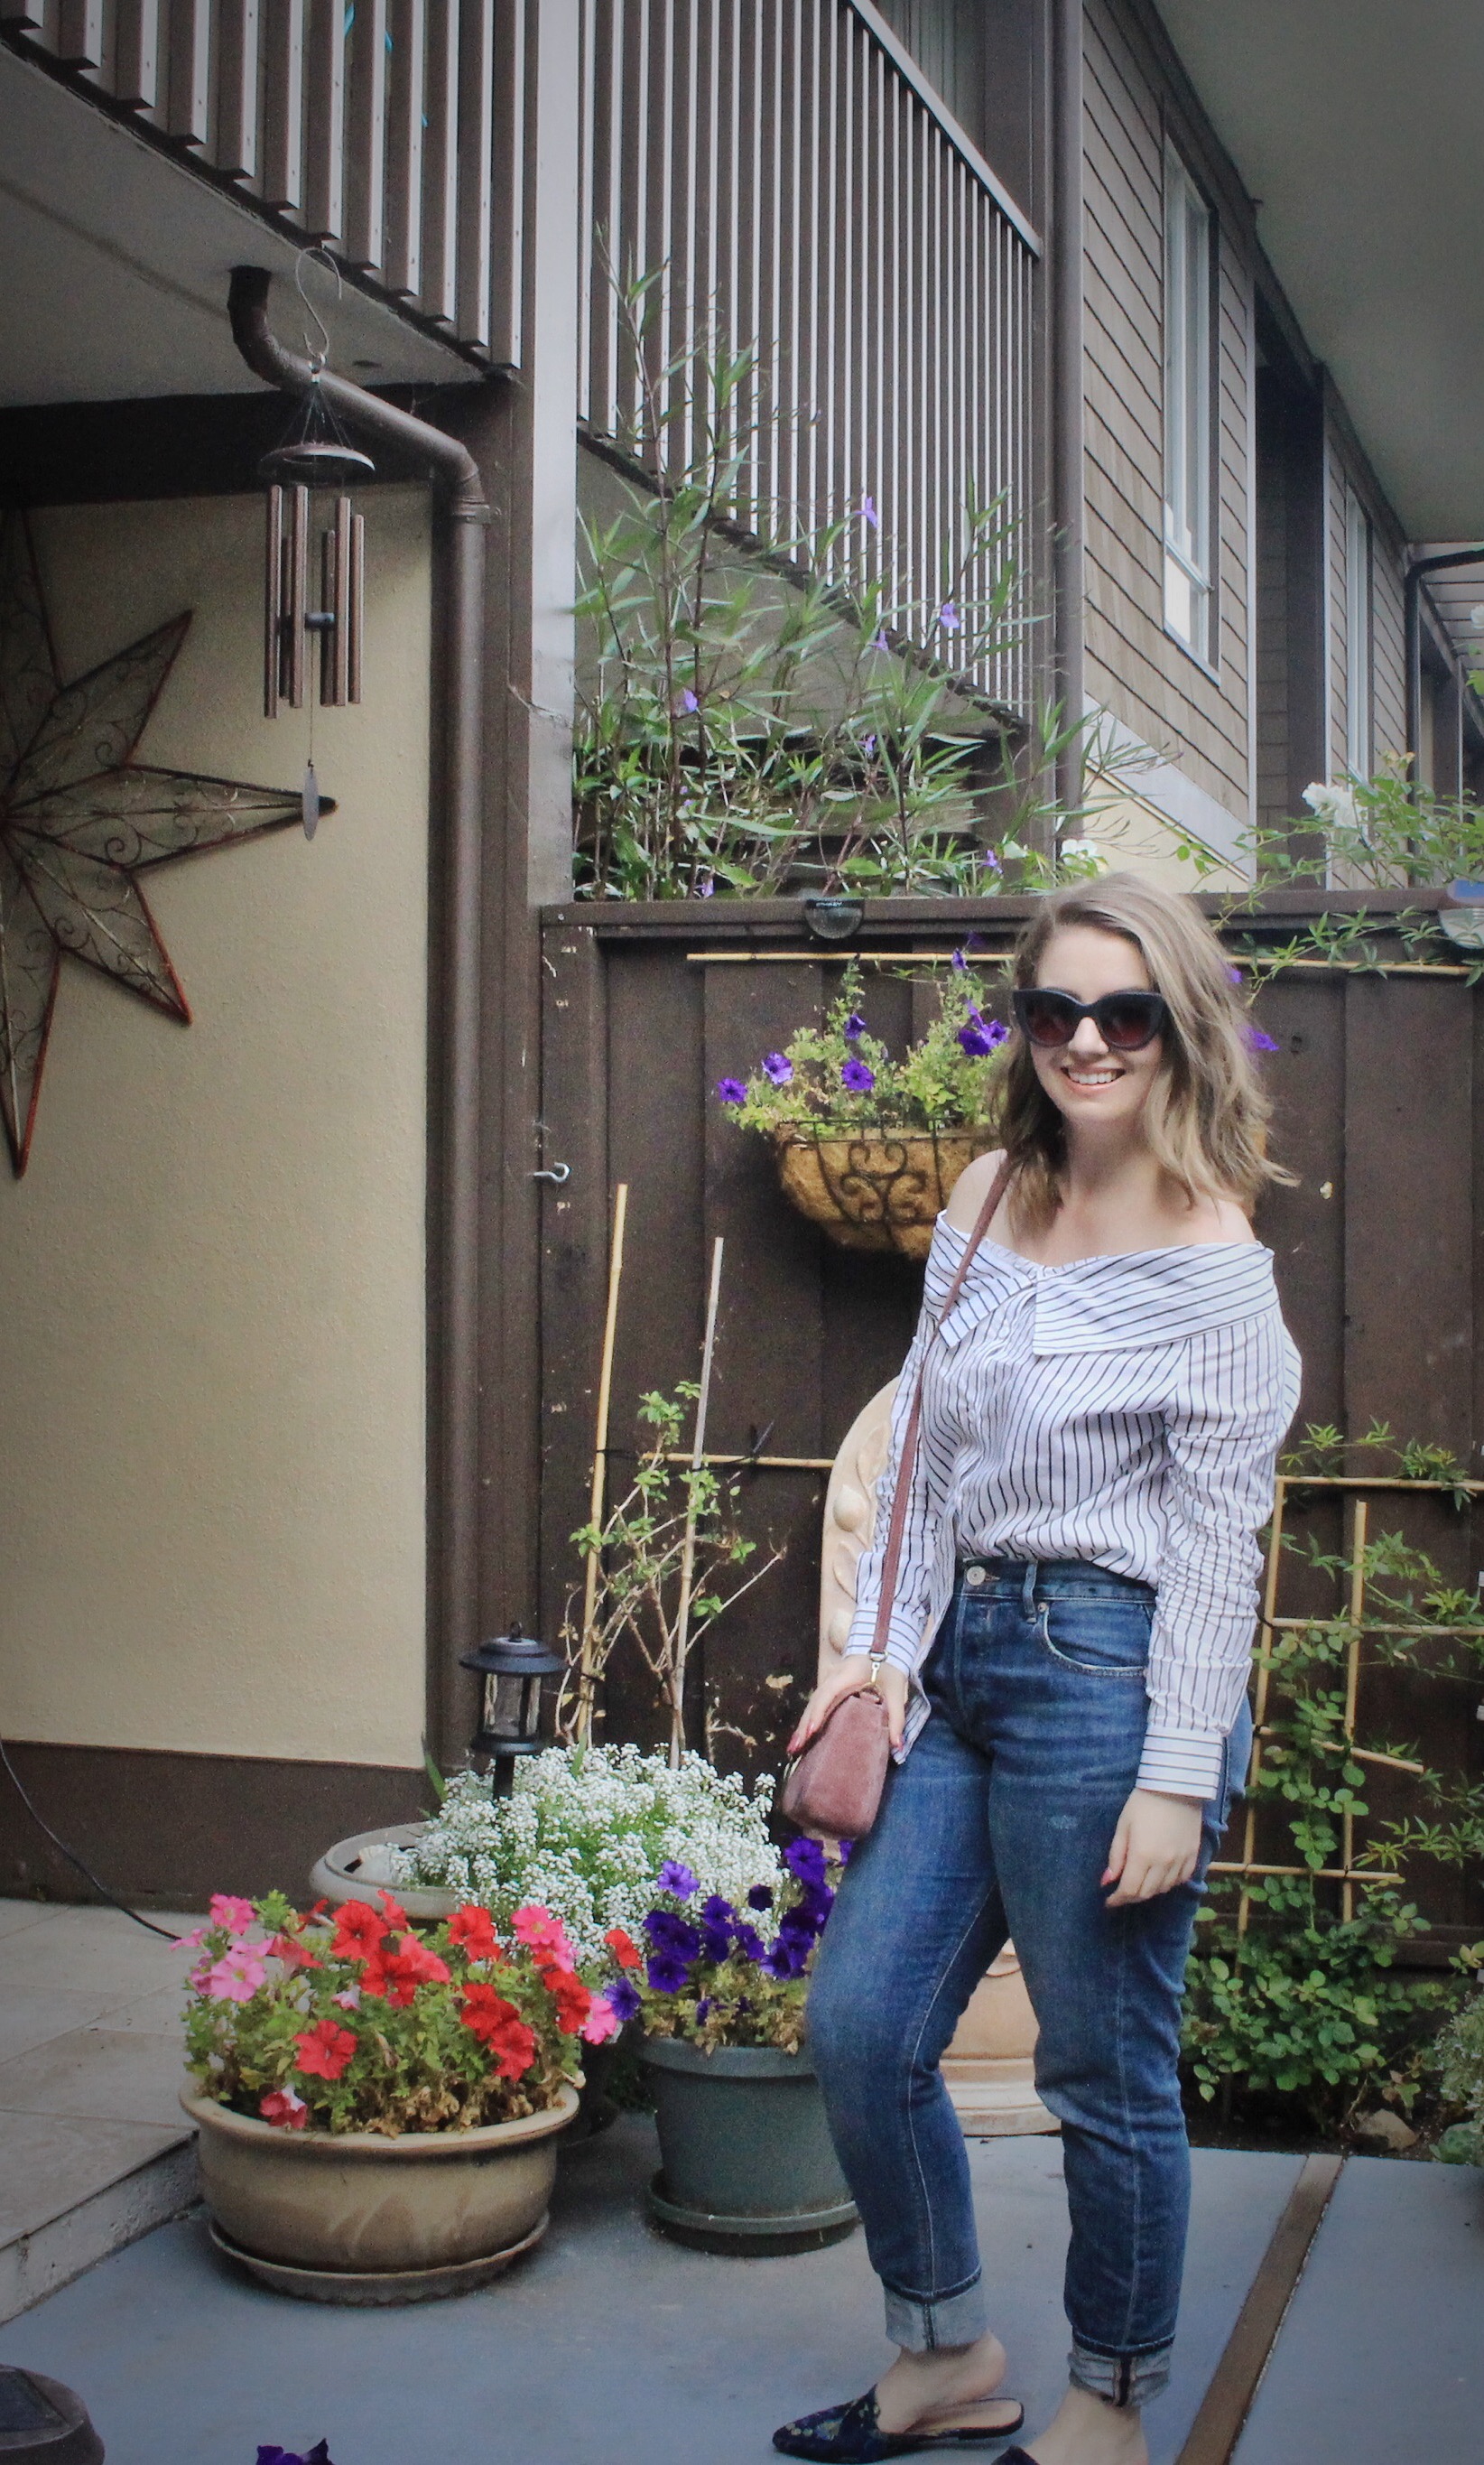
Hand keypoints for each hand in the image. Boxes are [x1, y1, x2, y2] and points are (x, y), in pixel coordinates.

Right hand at [788, 1655, 909, 1754]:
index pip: (827, 1695)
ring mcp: (829, 1681)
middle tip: (794, 1748)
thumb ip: (897, 1717)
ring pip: (812, 1704)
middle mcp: (832, 1678)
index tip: (811, 1731)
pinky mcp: (831, 1687)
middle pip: (814, 1702)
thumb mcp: (896, 1690)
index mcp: (846, 1675)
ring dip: (803, 1724)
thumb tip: (898, 1746)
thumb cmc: (889, 1667)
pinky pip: (817, 1704)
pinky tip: (804, 1735)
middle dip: (803, 1725)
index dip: (818, 1712)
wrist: (883, 1645)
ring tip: (795, 1747)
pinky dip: (809, 1719)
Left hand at [1102, 1787, 1202, 1906]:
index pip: (1129, 1890)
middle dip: (1131, 1897)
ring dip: (1150, 1891)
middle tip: (1121, 1893)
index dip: (1117, 1899)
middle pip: (1146, 1893)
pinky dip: (1169, 1883)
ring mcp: (1181, 1861)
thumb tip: (1107, 1881)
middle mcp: (1163, 1864)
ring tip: (1140, 1883)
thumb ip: (1116, 1856)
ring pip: (1164, 1889)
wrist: (1176, 1786)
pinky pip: (1181, 1880)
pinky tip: (1161, 1876)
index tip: (1109, 1900)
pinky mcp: (1193, 1855)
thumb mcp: (1123, 1826)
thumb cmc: (1143, 1803)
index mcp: (1142, 1856)